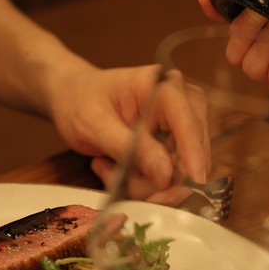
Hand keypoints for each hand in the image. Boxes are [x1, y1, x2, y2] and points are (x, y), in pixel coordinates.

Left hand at [46, 64, 208, 201]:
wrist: (73, 96)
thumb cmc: (80, 100)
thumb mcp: (96, 125)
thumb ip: (131, 149)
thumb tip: (166, 175)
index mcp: (163, 86)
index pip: (187, 122)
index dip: (194, 154)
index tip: (195, 181)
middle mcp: (182, 101)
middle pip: (189, 152)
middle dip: (158, 179)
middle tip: (119, 181)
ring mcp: (182, 122)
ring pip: (180, 170)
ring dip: (146, 183)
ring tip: (109, 169)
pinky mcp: (176, 141)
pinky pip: (170, 174)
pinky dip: (144, 181)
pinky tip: (118, 169)